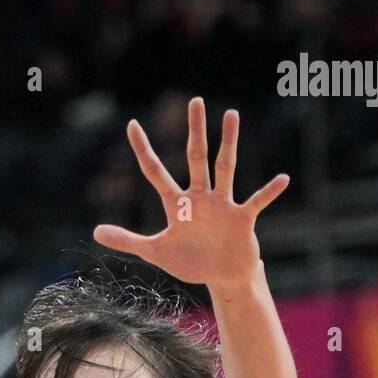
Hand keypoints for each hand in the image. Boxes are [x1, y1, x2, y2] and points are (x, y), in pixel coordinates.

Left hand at [93, 98, 288, 290]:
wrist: (222, 276)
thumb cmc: (191, 262)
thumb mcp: (155, 252)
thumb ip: (128, 240)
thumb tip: (96, 232)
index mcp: (177, 203)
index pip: (155, 172)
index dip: (143, 150)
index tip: (131, 125)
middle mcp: (200, 197)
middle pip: (196, 157)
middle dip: (195, 130)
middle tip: (194, 101)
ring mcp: (222, 205)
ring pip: (225, 167)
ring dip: (228, 142)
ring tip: (231, 114)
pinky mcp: (242, 218)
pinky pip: (256, 201)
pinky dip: (269, 192)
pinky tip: (282, 179)